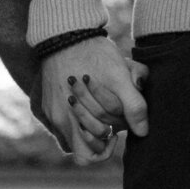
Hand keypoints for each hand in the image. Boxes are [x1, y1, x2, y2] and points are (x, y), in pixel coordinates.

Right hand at [39, 36, 148, 164]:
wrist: (64, 32)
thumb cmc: (93, 54)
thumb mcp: (119, 78)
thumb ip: (133, 106)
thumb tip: (143, 132)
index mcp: (72, 121)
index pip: (87, 156)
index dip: (105, 150)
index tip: (115, 134)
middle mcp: (58, 121)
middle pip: (80, 145)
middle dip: (100, 134)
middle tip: (113, 116)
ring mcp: (50, 112)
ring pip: (73, 132)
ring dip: (90, 122)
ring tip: (101, 104)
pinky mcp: (46, 101)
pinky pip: (63, 118)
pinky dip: (78, 112)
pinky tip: (88, 96)